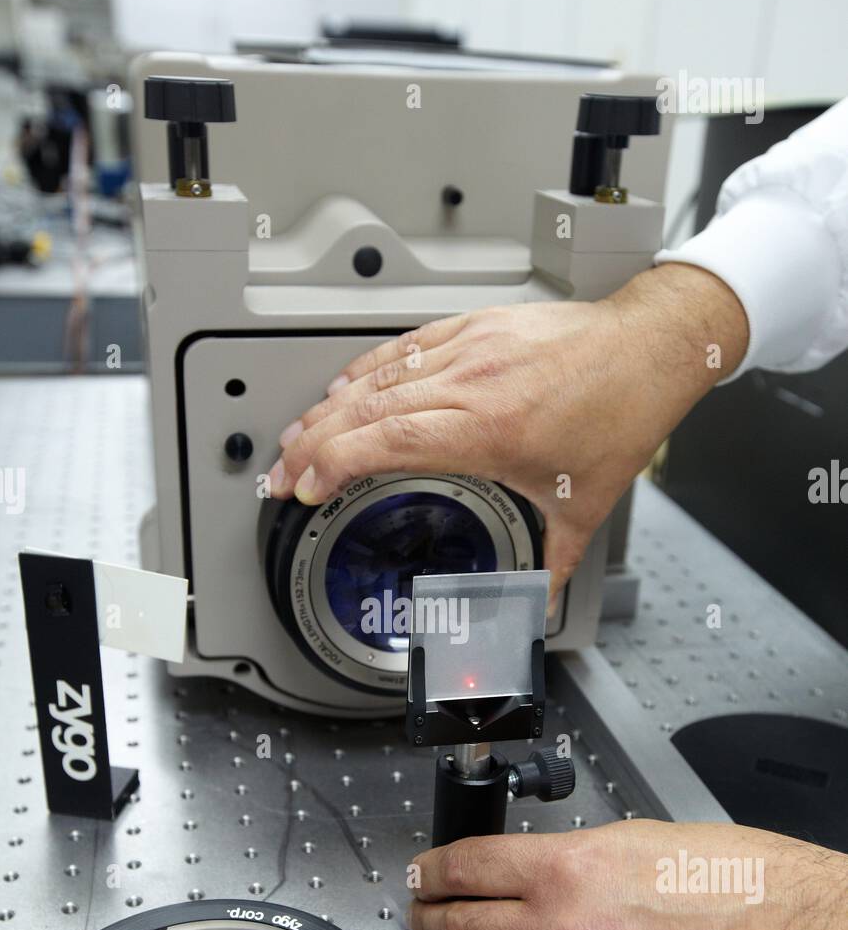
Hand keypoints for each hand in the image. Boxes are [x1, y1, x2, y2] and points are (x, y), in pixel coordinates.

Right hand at [267, 263, 747, 597]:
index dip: (333, 462)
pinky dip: (364, 371)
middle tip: (280, 472)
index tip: (306, 487)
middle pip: (365, 409)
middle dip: (311, 444)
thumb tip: (538, 602)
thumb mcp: (584, 503)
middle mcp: (470, 384)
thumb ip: (553, 561)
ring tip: (295, 435)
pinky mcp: (473, 327)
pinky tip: (342, 387)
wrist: (648, 348)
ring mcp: (468, 350)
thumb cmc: (621, 412)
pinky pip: (402, 348)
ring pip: (376, 376)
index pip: (385, 440)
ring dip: (327, 408)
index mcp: (489, 428)